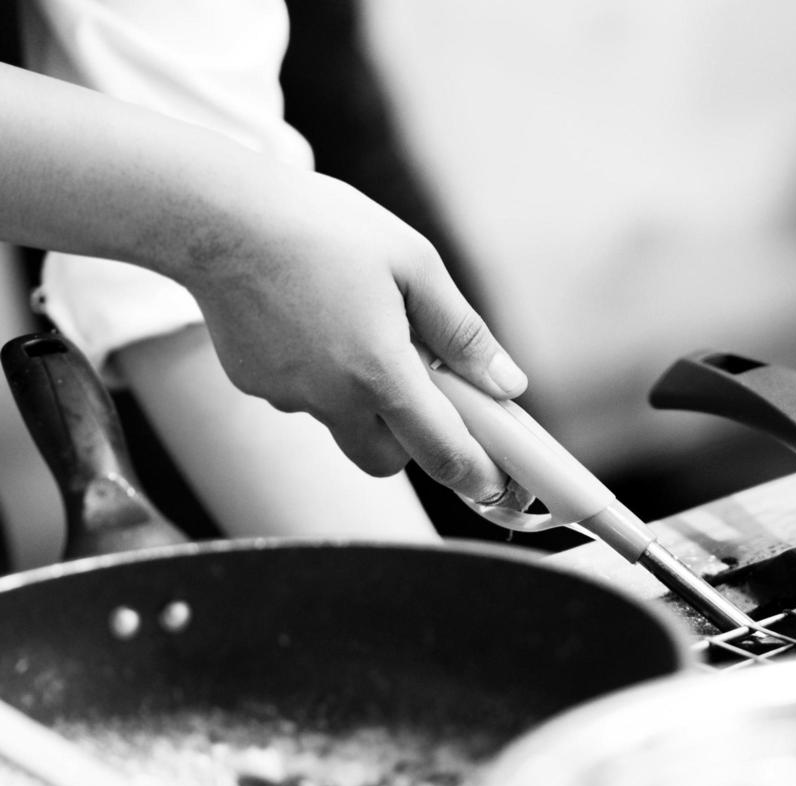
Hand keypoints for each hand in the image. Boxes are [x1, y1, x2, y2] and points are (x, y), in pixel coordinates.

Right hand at [179, 169, 525, 502]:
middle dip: (412, 438)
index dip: (477, 477)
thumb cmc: (321, 227)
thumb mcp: (415, 265)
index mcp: (379, 374)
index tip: (498, 486)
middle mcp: (330, 399)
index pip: (442, 453)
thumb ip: (463, 333)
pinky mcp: (253, 384)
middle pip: (387, 459)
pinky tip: (312, 318)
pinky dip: (320, 374)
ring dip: (363, 399)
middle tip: (422, 384)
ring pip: (342, 424)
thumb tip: (506, 384)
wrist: (213, 213)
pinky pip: (302, 396)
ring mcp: (287, 397)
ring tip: (358, 326)